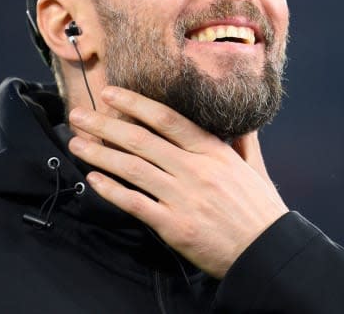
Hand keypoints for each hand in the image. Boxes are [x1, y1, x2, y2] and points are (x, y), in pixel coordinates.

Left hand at [67, 86, 288, 277]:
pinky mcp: (174, 226)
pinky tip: (93, 180)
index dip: (135, 103)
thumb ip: (241, 141)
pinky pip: (135, 203)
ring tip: (77, 143)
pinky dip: (111, 190)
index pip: (167, 119)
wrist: (266, 250)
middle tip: (78, 115)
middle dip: (105, 125)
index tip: (111, 93)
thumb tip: (240, 119)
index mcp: (214, 152)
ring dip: (100, 154)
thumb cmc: (260, 209)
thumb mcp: (255, 167)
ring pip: (132, 168)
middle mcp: (195, 169)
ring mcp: (183, 197)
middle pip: (141, 140)